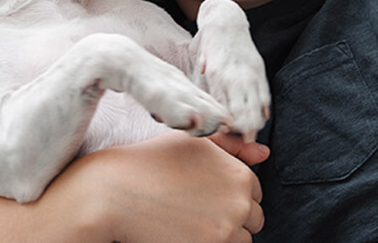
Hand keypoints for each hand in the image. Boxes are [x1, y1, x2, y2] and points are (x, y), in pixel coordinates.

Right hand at [66, 131, 264, 242]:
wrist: (113, 193)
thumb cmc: (149, 163)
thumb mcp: (193, 143)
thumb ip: (232, 146)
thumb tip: (264, 153)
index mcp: (240, 176)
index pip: (253, 195)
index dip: (229, 196)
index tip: (204, 196)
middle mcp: (239, 204)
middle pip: (252, 222)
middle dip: (230, 218)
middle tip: (194, 212)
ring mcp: (225, 232)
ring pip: (240, 242)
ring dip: (221, 237)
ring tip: (189, 225)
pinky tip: (184, 235)